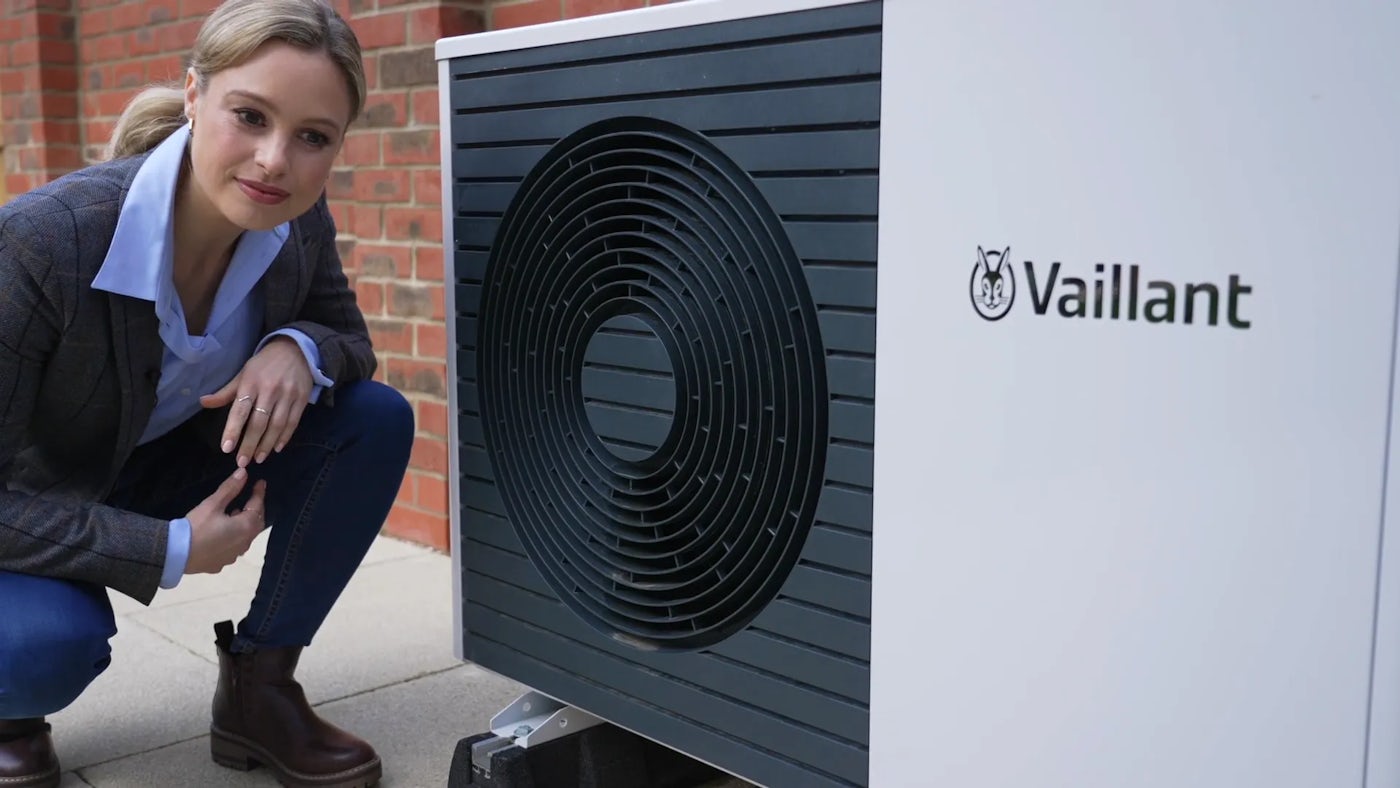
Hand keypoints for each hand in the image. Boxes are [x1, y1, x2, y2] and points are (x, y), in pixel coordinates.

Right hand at [184, 467, 265, 574]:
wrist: (175, 554)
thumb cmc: (196, 527)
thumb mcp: (212, 504)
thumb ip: (230, 489)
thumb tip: (244, 473)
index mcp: (245, 528)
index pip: (257, 506)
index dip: (259, 493)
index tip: (260, 483)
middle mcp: (244, 543)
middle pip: (256, 523)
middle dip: (255, 510)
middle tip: (251, 498)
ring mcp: (233, 556)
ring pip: (245, 537)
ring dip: (244, 524)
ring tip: (236, 513)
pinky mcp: (221, 563)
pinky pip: (233, 548)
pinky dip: (233, 537)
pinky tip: (223, 533)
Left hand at [200, 336, 313, 466]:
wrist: (296, 349)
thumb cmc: (264, 364)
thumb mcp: (243, 373)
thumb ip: (226, 392)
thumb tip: (203, 402)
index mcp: (251, 383)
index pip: (240, 410)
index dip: (233, 430)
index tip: (227, 448)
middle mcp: (270, 390)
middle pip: (259, 422)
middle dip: (250, 444)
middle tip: (242, 462)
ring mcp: (288, 395)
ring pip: (277, 425)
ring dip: (267, 444)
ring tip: (259, 458)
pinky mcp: (302, 399)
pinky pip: (293, 422)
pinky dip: (285, 437)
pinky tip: (277, 448)